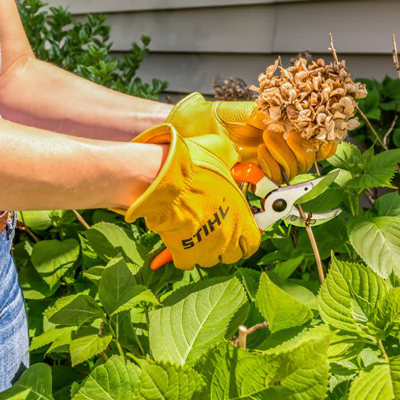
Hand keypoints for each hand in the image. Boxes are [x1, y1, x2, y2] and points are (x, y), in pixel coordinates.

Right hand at [112, 123, 260, 269]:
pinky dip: (181, 254)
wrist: (167, 183)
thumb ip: (231, 159)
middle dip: (224, 245)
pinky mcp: (184, 255)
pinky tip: (177, 240)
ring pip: (208, 259)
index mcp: (242, 220)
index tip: (236, 230)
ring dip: (203, 249)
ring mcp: (207, 251)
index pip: (252, 243)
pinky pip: (186, 261)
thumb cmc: (196, 169)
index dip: (244, 237)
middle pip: (231, 255)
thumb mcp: (222, 153)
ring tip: (194, 231)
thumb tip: (232, 158)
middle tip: (213, 229)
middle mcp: (228, 240)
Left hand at [167, 92, 336, 183]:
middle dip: (300, 146)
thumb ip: (269, 115)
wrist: (197, 130)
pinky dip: (271, 167)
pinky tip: (258, 154)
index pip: (316, 138)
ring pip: (295, 169)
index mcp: (284, 127)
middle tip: (280, 133)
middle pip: (310, 157)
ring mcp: (270, 162)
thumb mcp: (247, 110)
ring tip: (264, 140)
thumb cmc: (220, 116)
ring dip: (284, 155)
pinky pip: (275, 178)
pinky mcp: (256, 175)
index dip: (324, 139)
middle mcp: (281, 146)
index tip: (321, 134)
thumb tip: (291, 122)